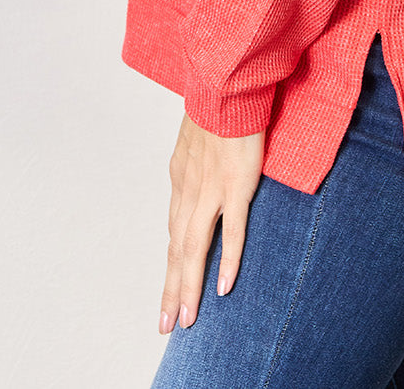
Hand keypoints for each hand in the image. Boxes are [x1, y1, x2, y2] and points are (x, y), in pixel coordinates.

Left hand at [159, 111, 265, 333]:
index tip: (169, 291)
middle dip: (171, 288)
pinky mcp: (236, 184)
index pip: (174, 230)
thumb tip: (205, 169)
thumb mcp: (200, 134)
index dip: (172, 264)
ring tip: (186, 318)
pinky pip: (231, 230)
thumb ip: (200, 158)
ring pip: (195, 247)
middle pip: (177, 248)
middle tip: (166, 325)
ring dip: (188, 286)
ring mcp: (211, 188)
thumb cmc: (219, 100)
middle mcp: (189, 188)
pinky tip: (224, 287)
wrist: (225, 77)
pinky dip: (227, 260)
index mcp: (181, 176)